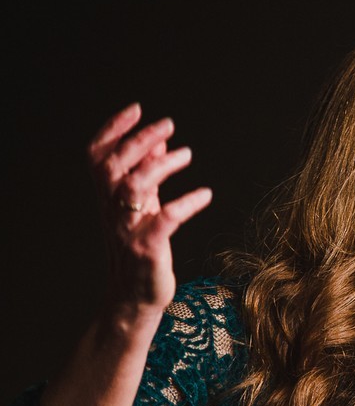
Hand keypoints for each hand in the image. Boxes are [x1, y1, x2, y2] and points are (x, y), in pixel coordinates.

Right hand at [89, 103, 211, 313]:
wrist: (136, 297)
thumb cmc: (141, 248)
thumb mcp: (144, 207)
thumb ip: (148, 174)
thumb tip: (161, 141)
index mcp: (108, 198)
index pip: (98, 156)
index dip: (113, 130)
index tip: (137, 109)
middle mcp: (112, 211)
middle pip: (113, 166)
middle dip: (139, 140)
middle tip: (168, 124)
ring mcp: (128, 229)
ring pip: (133, 188)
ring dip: (160, 166)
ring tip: (187, 154)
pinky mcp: (147, 249)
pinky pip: (165, 220)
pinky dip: (186, 203)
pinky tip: (206, 194)